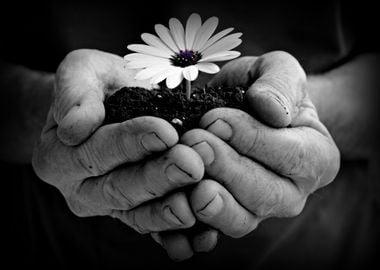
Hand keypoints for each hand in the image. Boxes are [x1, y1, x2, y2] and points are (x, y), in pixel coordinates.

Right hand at [32, 49, 204, 233]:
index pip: (96, 151)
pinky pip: (155, 230)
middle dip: (158, 177)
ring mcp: (108, 206)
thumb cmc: (98, 86)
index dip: (131, 142)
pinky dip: (178, 235)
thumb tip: (74, 127)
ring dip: (169, 210)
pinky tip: (204, 233)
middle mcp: (80, 189)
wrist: (108, 106)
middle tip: (192, 163)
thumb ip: (74, 93)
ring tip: (198, 200)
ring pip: (138, 215)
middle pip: (119, 188)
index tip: (165, 131)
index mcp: (59, 156)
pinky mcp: (134, 214)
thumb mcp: (81, 72)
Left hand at [154, 51, 339, 259]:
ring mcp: (260, 210)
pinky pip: (210, 230)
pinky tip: (173, 202)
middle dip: (225, 169)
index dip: (251, 140)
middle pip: (264, 194)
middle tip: (194, 143)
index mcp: (318, 158)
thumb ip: (280, 84)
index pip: (291, 156)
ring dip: (210, 200)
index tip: (215, 120)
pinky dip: (190, 223)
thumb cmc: (265, 90)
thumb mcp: (278, 71)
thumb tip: (269, 109)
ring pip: (240, 220)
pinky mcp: (228, 216)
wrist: (249, 112)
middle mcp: (293, 192)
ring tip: (186, 176)